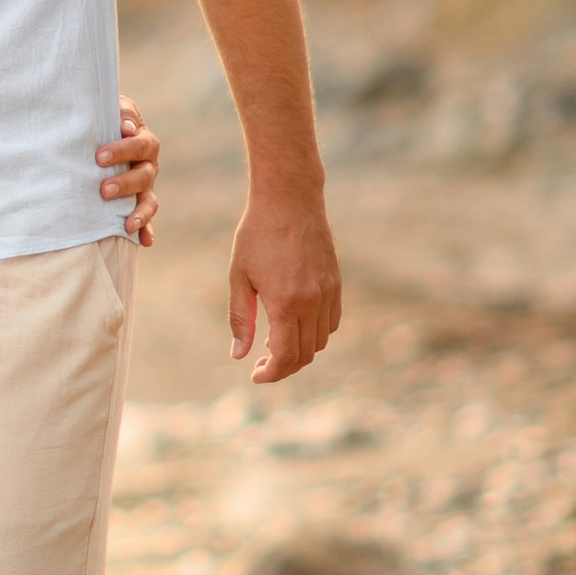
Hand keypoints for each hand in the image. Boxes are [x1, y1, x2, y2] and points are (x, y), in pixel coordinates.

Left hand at [96, 96, 159, 246]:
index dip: (122, 150)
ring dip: (139, 212)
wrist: (102, 131)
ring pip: (149, 199)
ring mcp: (145, 185)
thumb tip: (126, 126)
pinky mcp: (139, 202)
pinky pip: (147, 218)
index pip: (138, 145)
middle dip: (124, 183)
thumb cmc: (106, 119)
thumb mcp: (112, 108)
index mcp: (143, 140)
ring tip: (127, 224)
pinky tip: (145, 242)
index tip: (100, 157)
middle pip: (143, 175)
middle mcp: (148, 164)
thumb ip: (121, 113)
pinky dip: (147, 230)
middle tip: (103, 190)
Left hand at [228, 190, 341, 383]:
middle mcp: (312, 302)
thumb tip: (238, 355)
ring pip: (321, 341)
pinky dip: (316, 333)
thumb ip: (241, 319)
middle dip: (283, 367)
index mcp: (285, 304)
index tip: (255, 375)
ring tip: (275, 343)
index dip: (271, 373)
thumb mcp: (240, 277)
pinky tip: (295, 324)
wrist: (289, 199)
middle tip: (260, 363)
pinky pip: (332, 321)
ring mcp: (328, 292)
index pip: (285, 356)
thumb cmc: (257, 235)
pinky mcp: (336, 282)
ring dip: (301, 351)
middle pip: (305, 354)